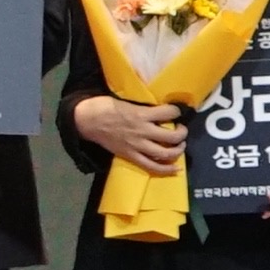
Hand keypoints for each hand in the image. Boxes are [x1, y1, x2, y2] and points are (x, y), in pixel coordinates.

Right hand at [75, 95, 189, 175]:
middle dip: (181, 133)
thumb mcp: (126, 101)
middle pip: (172, 136)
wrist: (87, 121)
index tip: (177, 112)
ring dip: (178, 150)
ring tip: (180, 146)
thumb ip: (142, 108)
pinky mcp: (131, 156)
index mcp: (141, 114)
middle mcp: (142, 131)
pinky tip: (176, 168)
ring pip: (165, 153)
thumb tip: (157, 109)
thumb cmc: (105, 106)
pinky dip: (166, 169)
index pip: (168, 113)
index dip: (176, 112)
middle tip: (181, 130)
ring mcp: (137, 146)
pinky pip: (152, 166)